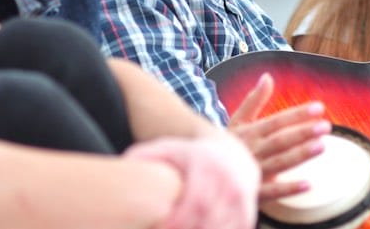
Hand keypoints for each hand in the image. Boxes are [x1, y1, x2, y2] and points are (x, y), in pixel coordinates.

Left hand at [124, 131, 258, 228]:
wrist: (232, 154)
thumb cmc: (191, 155)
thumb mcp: (168, 148)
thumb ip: (144, 155)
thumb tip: (122, 164)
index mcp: (209, 167)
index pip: (195, 202)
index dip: (178, 220)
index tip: (161, 227)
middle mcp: (230, 183)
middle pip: (208, 220)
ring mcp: (242, 199)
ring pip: (222, 228)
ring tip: (187, 228)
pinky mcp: (248, 213)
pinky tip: (200, 228)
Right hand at [228, 73, 330, 200]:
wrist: (199, 171)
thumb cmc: (224, 144)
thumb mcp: (237, 121)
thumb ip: (254, 100)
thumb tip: (268, 76)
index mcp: (249, 133)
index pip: (276, 121)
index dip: (297, 114)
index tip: (319, 107)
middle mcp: (251, 150)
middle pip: (280, 140)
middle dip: (303, 132)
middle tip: (326, 126)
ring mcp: (251, 172)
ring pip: (279, 163)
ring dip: (300, 155)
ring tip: (322, 146)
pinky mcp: (252, 193)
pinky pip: (272, 192)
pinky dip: (288, 188)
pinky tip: (308, 184)